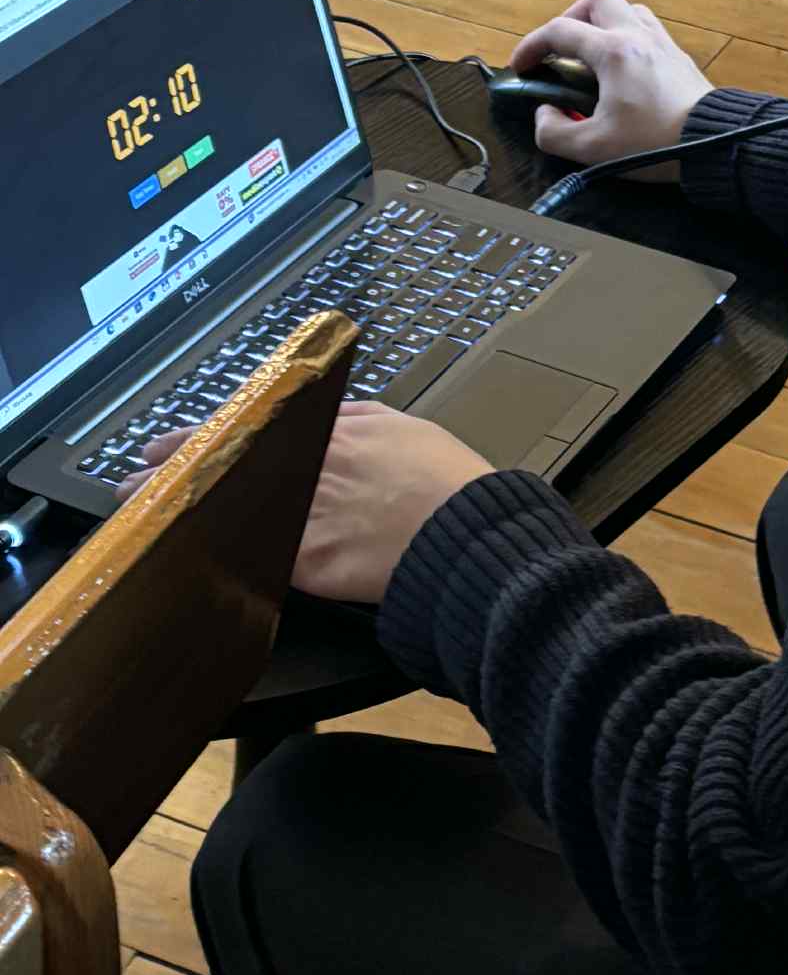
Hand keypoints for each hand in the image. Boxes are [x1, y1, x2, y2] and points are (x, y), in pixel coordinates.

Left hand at [119, 402, 491, 603]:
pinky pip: (257, 556)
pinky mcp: (312, 562)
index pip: (252, 426)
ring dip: (183, 513)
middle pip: (230, 467)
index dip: (201, 434)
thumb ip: (358, 420)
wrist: (467, 533)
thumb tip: (330, 412)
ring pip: (234, 509)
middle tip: (133, 477)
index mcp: (335, 431)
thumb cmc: (449, 482)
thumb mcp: (405, 429)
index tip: (163, 441)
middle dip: (175, 472)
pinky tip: (188, 558)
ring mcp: (309, 515)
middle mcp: (313, 468)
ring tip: (142, 516)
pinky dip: (223, 554)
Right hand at [510, 0, 713, 179]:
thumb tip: (545, 115)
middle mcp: (638, 37)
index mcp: (614, 52)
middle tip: (559, 50)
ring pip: (626, 10)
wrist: (715, 145)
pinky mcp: (678, 57)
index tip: (521, 66)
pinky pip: (647, 30)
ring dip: (602, 25)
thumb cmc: (658, 144)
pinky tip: (621, 71)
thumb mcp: (593, 148)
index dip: (530, 45)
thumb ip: (554, 132)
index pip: (559, 31)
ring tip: (590, 58)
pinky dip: (626, 39)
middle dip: (570, 19)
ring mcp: (662, 43)